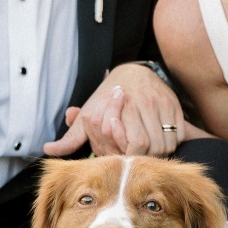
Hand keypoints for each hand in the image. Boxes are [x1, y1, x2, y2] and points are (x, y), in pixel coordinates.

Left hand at [43, 62, 184, 157]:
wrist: (132, 71)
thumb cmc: (107, 98)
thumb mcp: (88, 116)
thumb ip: (71, 137)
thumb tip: (48, 150)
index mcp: (118, 107)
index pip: (133, 144)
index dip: (129, 155)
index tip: (123, 155)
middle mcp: (140, 102)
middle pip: (150, 145)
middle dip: (144, 156)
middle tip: (136, 156)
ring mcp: (159, 103)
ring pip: (166, 142)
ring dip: (159, 151)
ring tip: (147, 150)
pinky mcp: (173, 104)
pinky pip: (178, 134)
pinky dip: (172, 142)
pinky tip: (160, 140)